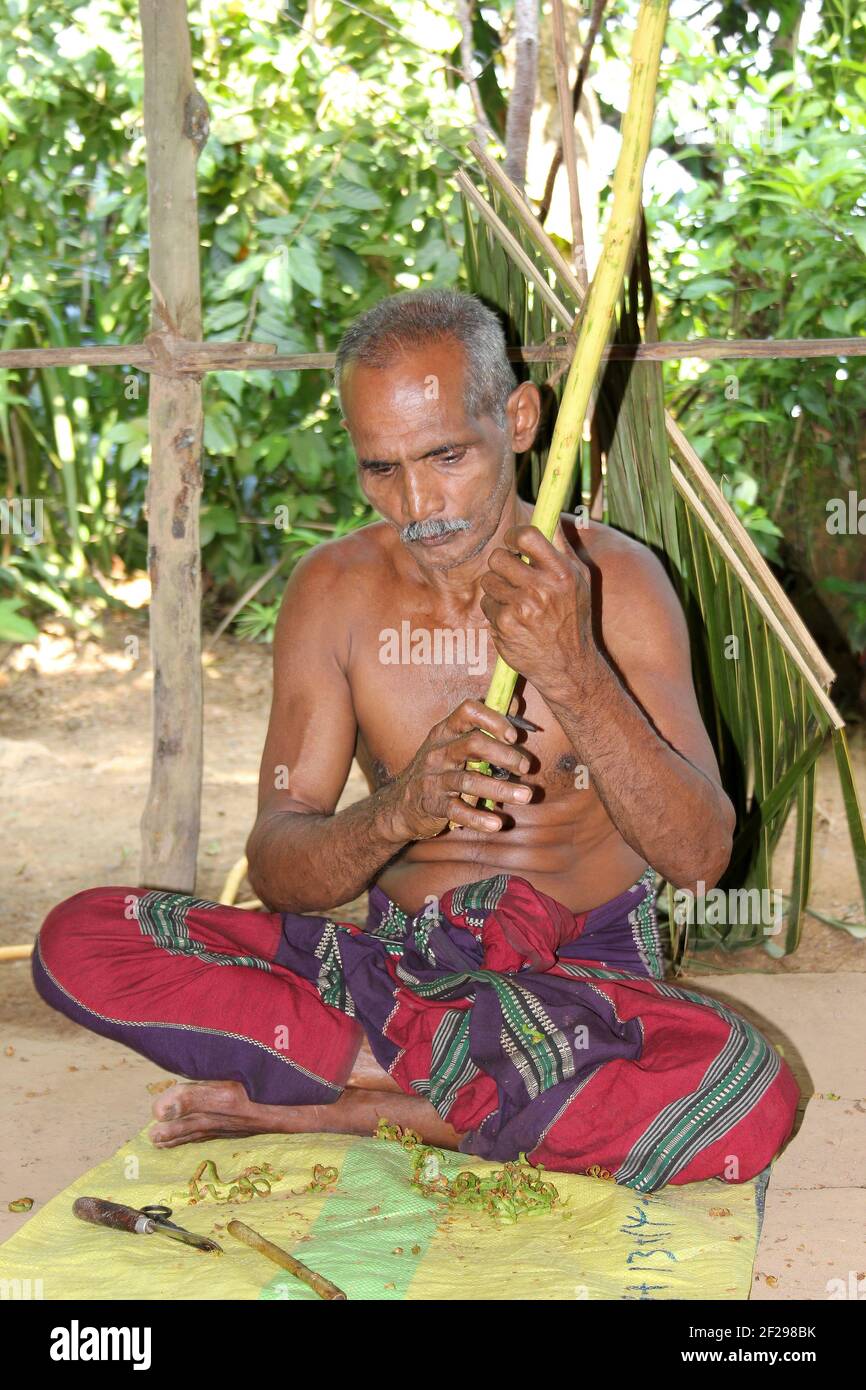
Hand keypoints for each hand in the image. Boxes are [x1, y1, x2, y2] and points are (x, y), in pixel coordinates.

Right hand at [381, 698, 532, 841]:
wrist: (400, 805)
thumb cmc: (438, 769)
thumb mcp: (452, 742)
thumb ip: (483, 725)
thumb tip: (516, 704)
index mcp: (445, 731)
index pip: (468, 711)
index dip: (494, 719)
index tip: (514, 736)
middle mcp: (438, 752)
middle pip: (473, 744)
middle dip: (505, 755)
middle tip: (526, 767)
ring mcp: (433, 778)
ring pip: (469, 780)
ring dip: (501, 788)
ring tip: (526, 795)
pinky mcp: (432, 805)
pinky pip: (457, 811)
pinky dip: (478, 818)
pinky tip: (497, 823)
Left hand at [479, 525, 594, 704]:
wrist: (568, 666)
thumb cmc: (573, 619)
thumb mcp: (580, 581)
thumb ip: (562, 548)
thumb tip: (548, 515)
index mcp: (562, 572)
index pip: (527, 536)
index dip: (514, 536)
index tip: (513, 544)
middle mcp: (542, 588)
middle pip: (499, 557)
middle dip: (502, 566)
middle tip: (514, 578)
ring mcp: (521, 607)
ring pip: (489, 580)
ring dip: (498, 589)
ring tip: (517, 603)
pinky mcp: (505, 624)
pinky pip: (487, 603)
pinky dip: (496, 611)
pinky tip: (514, 622)